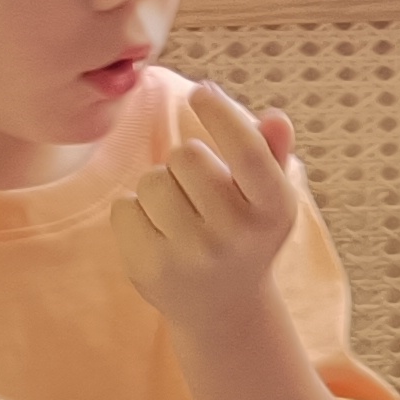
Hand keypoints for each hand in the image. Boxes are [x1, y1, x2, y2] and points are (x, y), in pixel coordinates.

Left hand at [114, 84, 300, 318]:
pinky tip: (158, 235)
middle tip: (198, 191)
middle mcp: (236, 235)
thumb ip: (272, 154)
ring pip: (152, 180)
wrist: (223, 309)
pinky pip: (124, 207)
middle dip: (185, 162)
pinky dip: (135, 213)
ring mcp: (192, 255)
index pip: (247, 151)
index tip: (202, 91)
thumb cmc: (245, 235)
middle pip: (186, 155)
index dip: (221, 114)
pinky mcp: (150, 268)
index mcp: (274, 209)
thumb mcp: (268, 197)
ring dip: (159, 187)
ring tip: (179, 216)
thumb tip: (274, 117)